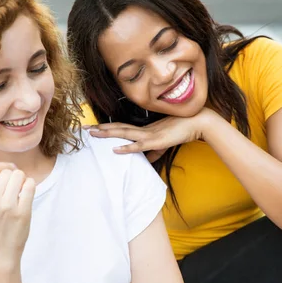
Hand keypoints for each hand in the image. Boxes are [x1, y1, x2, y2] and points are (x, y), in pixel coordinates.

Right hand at [0, 162, 35, 266]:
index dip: (3, 167)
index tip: (8, 173)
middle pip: (8, 172)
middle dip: (13, 177)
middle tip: (12, 188)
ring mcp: (7, 206)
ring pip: (20, 176)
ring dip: (22, 181)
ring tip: (19, 191)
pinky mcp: (22, 211)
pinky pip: (30, 186)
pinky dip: (30, 186)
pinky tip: (26, 195)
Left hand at [87, 108, 214, 159]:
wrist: (197, 123)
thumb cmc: (182, 130)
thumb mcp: (164, 143)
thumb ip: (154, 151)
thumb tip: (146, 159)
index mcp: (144, 130)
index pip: (121, 128)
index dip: (107, 128)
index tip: (93, 128)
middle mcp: (143, 129)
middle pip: (117, 128)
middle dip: (100, 128)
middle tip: (84, 128)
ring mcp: (149, 134)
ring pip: (124, 133)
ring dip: (108, 133)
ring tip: (93, 133)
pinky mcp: (156, 141)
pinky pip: (138, 145)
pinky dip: (126, 147)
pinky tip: (115, 149)